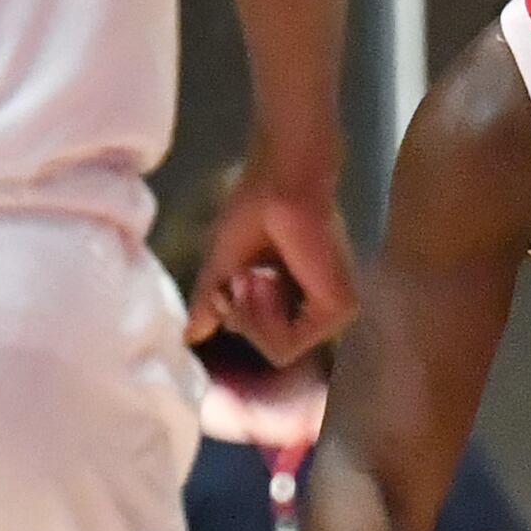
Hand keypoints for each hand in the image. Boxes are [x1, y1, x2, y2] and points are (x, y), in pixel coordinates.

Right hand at [188, 157, 359, 366]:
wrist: (281, 179)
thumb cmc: (256, 207)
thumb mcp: (224, 263)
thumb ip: (212, 302)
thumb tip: (191, 335)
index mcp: (304, 297)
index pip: (266, 339)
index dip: (237, 317)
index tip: (231, 283)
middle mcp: (324, 308)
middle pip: (270, 349)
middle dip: (241, 316)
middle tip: (243, 274)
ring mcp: (335, 311)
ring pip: (278, 351)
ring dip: (250, 314)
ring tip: (253, 274)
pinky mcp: (339, 309)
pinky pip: (286, 345)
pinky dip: (262, 318)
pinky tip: (263, 280)